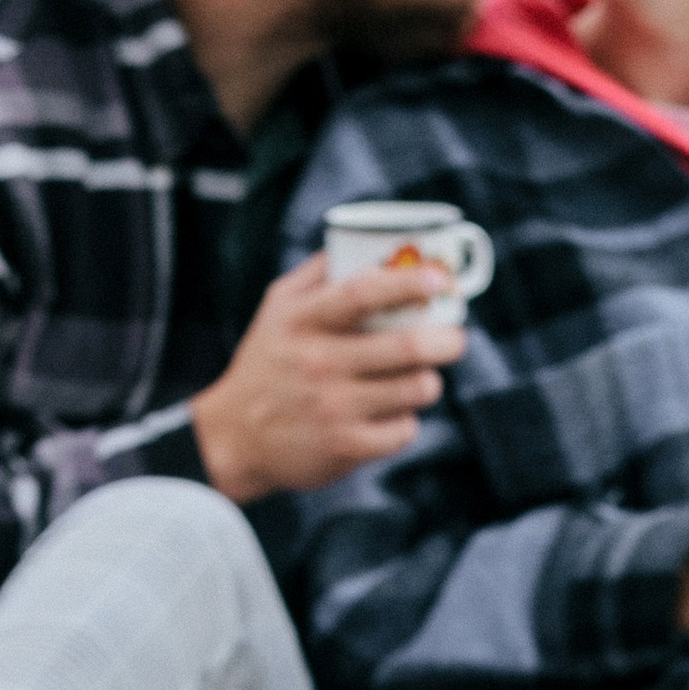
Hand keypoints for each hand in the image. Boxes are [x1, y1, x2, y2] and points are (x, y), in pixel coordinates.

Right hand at [193, 254, 466, 502]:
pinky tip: (390, 413)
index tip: (440, 279)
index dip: (409, 283)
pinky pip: (404, 430)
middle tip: (455, 337)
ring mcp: (334, 408)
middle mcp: (319, 363)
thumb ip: (319, 273)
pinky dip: (406, 421)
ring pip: (416, 388)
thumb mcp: (277, 308)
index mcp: (303, 321)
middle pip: (408, 346)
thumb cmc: (267, 362)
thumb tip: (371, 242)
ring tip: (418, 378)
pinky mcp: (346, 447)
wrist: (233, 438)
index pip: (363, 293)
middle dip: (448, 339)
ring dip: (428, 381)